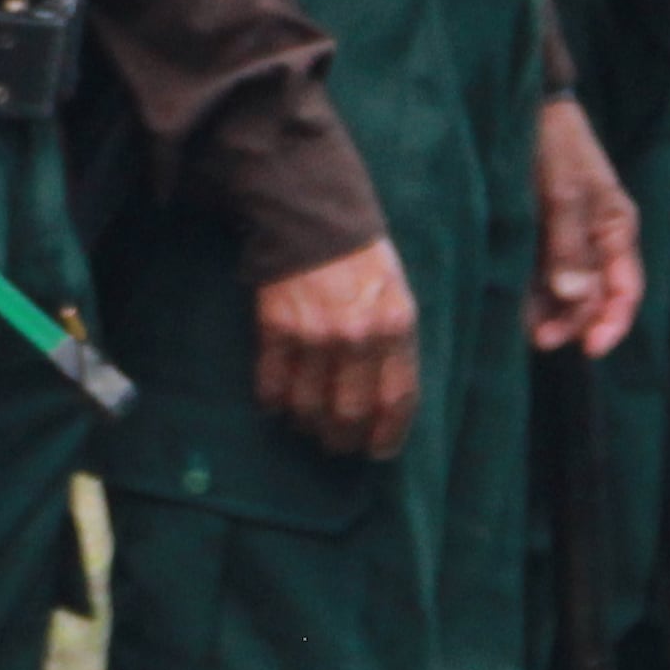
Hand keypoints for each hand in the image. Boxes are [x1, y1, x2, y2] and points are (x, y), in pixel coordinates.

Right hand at [250, 238, 420, 457]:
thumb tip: (383, 404)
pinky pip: (273, 381)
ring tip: (306, 426)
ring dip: (307, 424)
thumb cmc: (362, 263)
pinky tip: (275, 404)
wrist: (313, 218)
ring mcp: (314, 333)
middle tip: (337, 443)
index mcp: (394, 328)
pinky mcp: (276, 325)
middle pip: (350, 412)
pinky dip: (273, 400)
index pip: (396, 400)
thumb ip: (396, 349)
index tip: (377, 451)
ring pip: (309, 404)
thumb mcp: (396, 300)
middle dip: (343, 438)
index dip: (387, 434)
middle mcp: (356, 337)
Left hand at [529, 97, 642, 355]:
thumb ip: (569, 242)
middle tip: (540, 337)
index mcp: (617, 227)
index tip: (589, 348)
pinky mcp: (543, 229)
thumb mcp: (562, 191)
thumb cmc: (552, 143)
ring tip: (524, 327)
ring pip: (568, 287)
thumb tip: (576, 294)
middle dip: (573, 320)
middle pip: (595, 294)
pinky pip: (545, 270)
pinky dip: (534, 290)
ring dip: (551, 310)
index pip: (626, 288)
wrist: (524, 103)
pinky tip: (514, 304)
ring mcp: (570, 234)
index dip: (611, 322)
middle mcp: (598, 236)